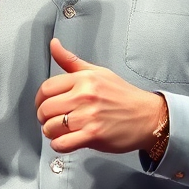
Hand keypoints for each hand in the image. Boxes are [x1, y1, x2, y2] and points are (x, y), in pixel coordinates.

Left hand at [35, 39, 163, 153]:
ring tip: (60, 131)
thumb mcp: (98, 72)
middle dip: (44, 117)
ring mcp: (88, 116)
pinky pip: (62, 143)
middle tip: (52, 119)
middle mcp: (85, 95)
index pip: (46, 88)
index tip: (44, 104)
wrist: (147, 116)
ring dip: (51, 132)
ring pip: (51, 127)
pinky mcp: (93, 135)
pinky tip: (66, 140)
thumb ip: (71, 61)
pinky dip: (59, 145)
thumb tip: (53, 44)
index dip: (40, 99)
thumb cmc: (123, 95)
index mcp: (84, 79)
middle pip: (46, 109)